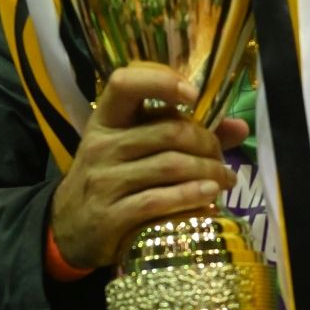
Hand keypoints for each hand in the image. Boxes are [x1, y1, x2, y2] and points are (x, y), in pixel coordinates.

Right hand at [49, 64, 250, 269]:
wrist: (70, 226)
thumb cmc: (111, 178)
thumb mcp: (134, 148)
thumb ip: (182, 133)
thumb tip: (239, 127)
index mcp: (106, 119)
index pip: (124, 84)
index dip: (161, 82)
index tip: (193, 95)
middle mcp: (102, 145)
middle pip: (167, 132)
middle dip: (206, 142)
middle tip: (222, 156)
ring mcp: (104, 181)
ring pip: (170, 166)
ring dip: (208, 172)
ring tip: (225, 180)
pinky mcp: (110, 215)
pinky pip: (159, 200)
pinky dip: (191, 197)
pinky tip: (209, 198)